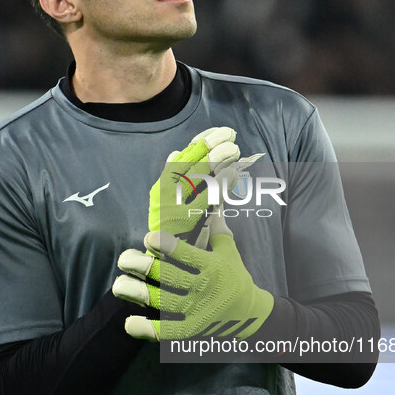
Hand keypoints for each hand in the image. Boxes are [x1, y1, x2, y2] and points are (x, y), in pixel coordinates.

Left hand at [112, 220, 273, 341]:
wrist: (250, 316)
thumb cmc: (236, 279)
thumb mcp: (230, 252)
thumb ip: (216, 230)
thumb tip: (211, 204)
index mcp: (212, 267)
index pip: (186, 254)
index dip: (166, 245)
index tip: (148, 238)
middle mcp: (203, 288)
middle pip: (168, 276)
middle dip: (143, 266)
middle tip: (124, 259)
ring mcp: (196, 311)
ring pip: (162, 301)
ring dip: (138, 293)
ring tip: (118, 285)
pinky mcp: (191, 330)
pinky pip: (167, 332)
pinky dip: (148, 329)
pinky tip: (130, 323)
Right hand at [148, 127, 239, 241]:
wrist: (161, 262)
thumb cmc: (174, 232)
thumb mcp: (174, 202)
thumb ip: (182, 181)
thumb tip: (176, 153)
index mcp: (165, 183)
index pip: (184, 154)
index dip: (202, 140)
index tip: (218, 132)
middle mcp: (166, 190)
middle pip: (190, 160)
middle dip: (212, 145)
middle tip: (230, 136)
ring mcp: (173, 203)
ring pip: (198, 173)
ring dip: (218, 159)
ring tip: (234, 150)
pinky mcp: (182, 218)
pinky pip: (206, 196)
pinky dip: (221, 183)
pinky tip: (232, 173)